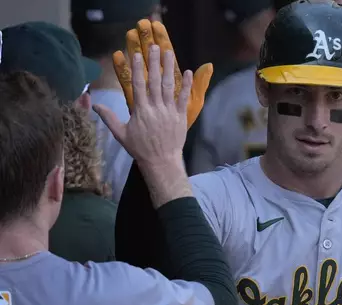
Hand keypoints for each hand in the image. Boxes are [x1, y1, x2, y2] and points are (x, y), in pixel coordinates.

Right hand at [94, 45, 191, 167]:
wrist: (161, 161)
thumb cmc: (140, 148)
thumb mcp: (121, 134)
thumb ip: (109, 118)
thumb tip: (94, 105)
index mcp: (140, 110)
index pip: (138, 85)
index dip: (138, 68)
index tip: (137, 54)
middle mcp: (155, 107)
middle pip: (155, 81)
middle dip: (155, 62)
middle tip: (155, 47)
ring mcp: (169, 111)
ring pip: (170, 86)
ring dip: (169, 68)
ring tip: (169, 53)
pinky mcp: (181, 116)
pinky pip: (184, 98)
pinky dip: (186, 85)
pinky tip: (188, 72)